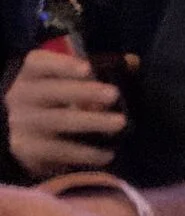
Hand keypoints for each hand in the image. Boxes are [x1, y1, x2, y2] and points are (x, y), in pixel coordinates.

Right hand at [5, 49, 127, 177]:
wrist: (23, 136)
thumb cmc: (55, 101)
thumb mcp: (68, 82)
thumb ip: (101, 70)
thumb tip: (133, 61)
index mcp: (31, 74)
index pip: (40, 63)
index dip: (63, 64)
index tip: (88, 68)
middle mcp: (22, 96)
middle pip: (53, 91)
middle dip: (84, 92)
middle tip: (114, 94)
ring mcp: (22, 123)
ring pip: (59, 121)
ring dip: (92, 122)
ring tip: (120, 122)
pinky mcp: (28, 149)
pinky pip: (60, 151)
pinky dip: (86, 153)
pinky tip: (107, 154)